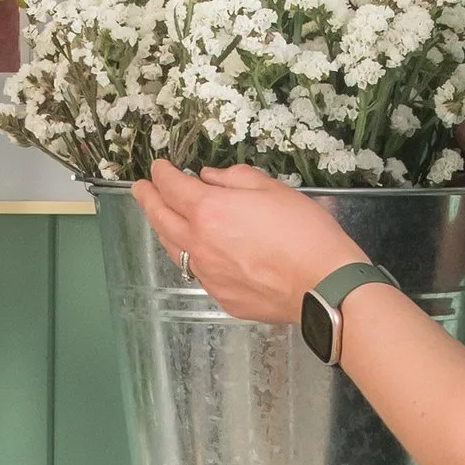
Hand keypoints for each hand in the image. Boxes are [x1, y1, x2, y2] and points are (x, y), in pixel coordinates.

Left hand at [132, 160, 356, 325]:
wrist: (323, 286)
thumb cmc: (305, 232)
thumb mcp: (273, 189)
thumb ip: (234, 179)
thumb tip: (207, 177)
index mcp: (209, 211)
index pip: (172, 187)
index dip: (162, 174)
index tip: (158, 167)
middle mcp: (199, 244)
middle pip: (161, 219)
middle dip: (148, 199)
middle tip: (141, 189)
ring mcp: (208, 275)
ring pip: (174, 249)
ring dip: (165, 229)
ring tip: (163, 218)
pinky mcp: (222, 297)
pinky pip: (198, 272)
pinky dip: (192, 256)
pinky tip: (199, 251)